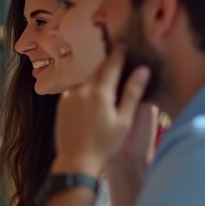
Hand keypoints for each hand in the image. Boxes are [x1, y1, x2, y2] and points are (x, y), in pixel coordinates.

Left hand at [53, 46, 149, 175]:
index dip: (118, 54)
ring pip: (86, 80)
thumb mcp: (124, 120)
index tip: (123, 45)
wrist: (76, 161)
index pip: (111, 66)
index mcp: (100, 93)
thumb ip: (132, 93)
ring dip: (96, 77)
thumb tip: (143, 70)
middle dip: (108, 64)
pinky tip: (92, 96)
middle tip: (117, 57)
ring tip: (107, 79)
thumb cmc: (105, 144)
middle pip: (97, 71)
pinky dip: (85, 88)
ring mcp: (69, 97)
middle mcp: (82, 90)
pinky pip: (76, 90)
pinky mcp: (61, 104)